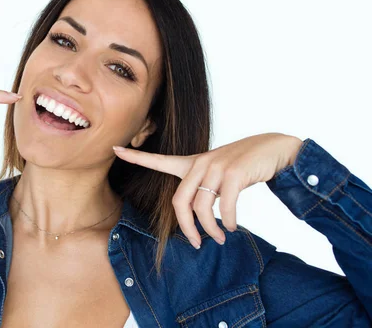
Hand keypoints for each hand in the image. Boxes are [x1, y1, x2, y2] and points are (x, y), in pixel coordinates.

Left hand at [112, 133, 302, 248]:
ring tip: (219, 237)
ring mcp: (216, 166)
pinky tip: (231, 227)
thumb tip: (198, 217)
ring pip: (201, 207)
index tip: (114, 148)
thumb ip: (204, 187)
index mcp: (193, 163)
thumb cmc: (244, 164)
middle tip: (197, 243)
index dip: (136, 156)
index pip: (159, 160)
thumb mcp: (218, 172)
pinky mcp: (233, 173)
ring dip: (210, 229)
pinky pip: (224, 206)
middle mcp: (200, 163)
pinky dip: (227, 222)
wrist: (275, 149)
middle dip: (186, 228)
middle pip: (179, 202)